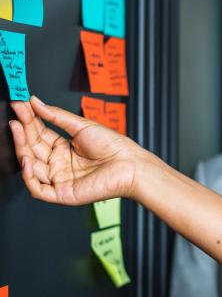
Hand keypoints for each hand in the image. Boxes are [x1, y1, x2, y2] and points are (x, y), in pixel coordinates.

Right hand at [9, 96, 145, 204]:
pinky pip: (38, 189)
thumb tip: (36, 102)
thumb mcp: (82, 126)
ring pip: (31, 168)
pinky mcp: (63, 194)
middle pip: (33, 149)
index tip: (20, 105)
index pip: (40, 135)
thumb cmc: (114, 147)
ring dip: (22, 149)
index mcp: (65, 149)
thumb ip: (57, 116)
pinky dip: (29, 176)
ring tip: (18, 130)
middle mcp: (60, 164)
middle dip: (22, 132)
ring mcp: (60, 179)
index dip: (29, 121)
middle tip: (16, 116)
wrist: (130, 164)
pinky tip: (27, 159)